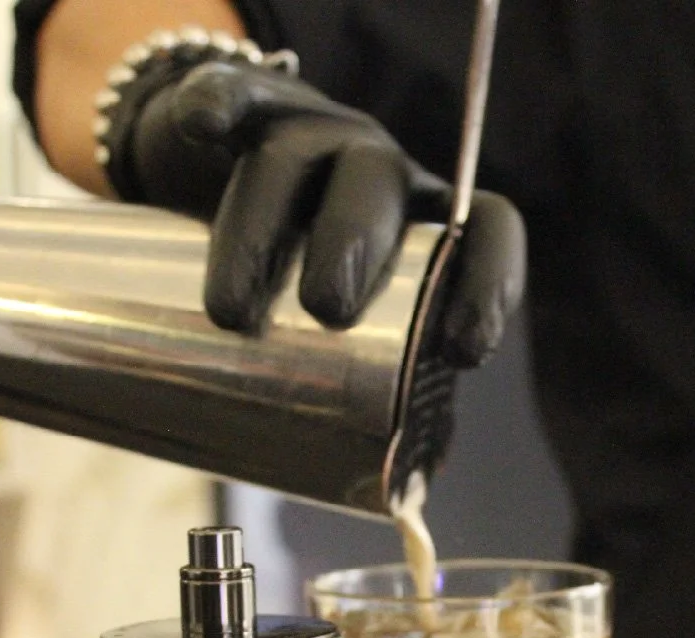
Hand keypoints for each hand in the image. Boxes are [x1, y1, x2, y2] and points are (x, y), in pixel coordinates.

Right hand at [113, 57, 525, 366]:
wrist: (223, 189)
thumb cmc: (307, 280)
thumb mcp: (364, 323)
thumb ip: (391, 381)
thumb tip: (421, 484)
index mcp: (425, 225)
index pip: (485, 231)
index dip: (489, 285)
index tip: (464, 353)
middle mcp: (379, 174)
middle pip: (377, 191)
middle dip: (358, 246)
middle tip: (331, 312)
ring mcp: (310, 135)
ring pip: (294, 162)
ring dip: (265, 230)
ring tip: (235, 313)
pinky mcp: (243, 111)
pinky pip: (231, 97)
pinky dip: (217, 108)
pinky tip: (204, 132)